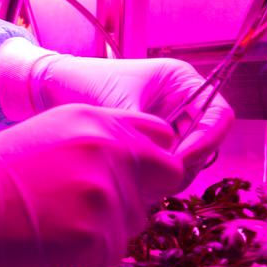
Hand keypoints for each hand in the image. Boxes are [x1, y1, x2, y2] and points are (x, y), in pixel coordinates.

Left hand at [0, 39, 233, 185]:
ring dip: (170, 175)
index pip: (218, 115)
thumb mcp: (120, 105)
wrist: (48, 88)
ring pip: (187, 160)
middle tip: (160, 181)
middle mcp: (180, 103)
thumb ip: (146, 136)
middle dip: (187, 163)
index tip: (180, 162)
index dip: (206, 141)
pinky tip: (133, 185)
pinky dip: (155, 178)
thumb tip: (168, 169)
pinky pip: (165, 167)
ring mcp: (166, 124)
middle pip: (206, 142)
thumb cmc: (83, 83)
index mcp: (181, 81)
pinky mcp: (150, 144)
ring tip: (142, 183)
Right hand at [0, 104, 183, 266]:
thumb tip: (135, 175)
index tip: (132, 179)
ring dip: (107, 231)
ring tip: (53, 226)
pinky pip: (113, 254)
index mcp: (91, 118)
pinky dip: (86, 258)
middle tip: (96, 210)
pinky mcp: (94, 237)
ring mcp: (103, 192)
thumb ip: (95, 147)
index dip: (152, 161)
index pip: (161, 137)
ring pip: (137, 222)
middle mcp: (106, 148)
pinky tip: (46, 245)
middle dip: (143, 195)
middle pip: (166, 175)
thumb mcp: (45, 140)